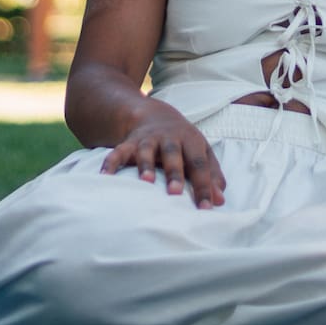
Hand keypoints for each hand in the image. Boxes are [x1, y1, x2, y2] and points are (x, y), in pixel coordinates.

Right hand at [102, 108, 225, 207]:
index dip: (204, 186)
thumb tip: (220, 201)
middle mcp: (169, 139)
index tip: (207, 208)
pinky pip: (118, 152)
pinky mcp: (129, 143)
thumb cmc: (184, 143)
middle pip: (173, 154)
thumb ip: (212, 176)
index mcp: (191, 141)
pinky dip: (111, 163)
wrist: (155, 115)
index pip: (200, 164)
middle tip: (175, 193)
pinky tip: (106, 176)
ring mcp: (148, 140)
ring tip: (146, 182)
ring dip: (145, 165)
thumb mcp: (202, 152)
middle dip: (174, 173)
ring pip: (146, 151)